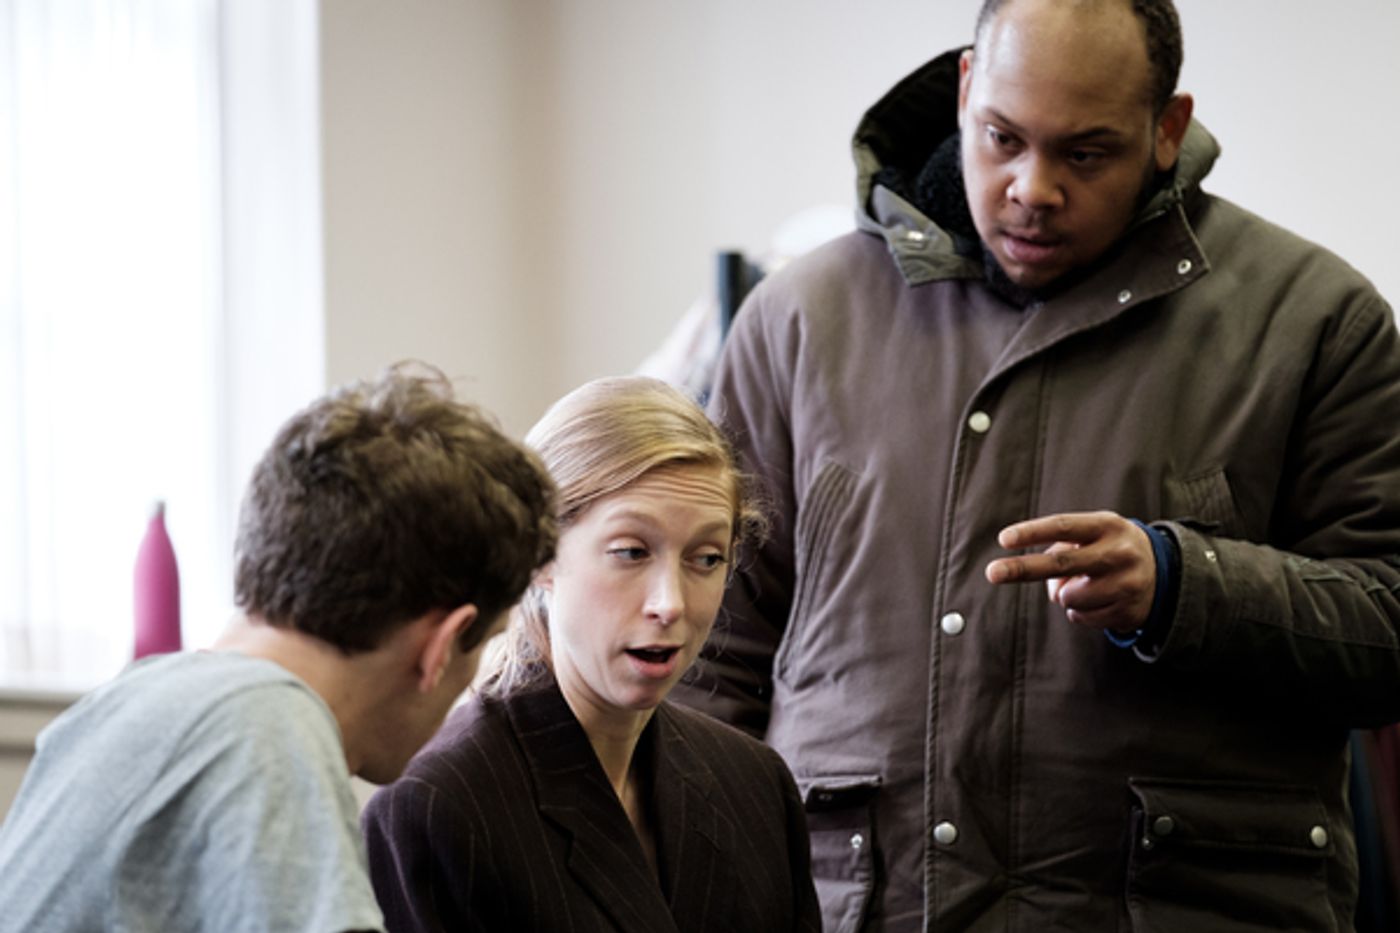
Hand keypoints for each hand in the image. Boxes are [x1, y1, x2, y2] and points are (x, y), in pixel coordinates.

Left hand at [984, 511, 1154, 632]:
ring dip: (1064, 595)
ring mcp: (1127, 584)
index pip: (1063, 527)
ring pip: (1068, 597)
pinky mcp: (1128, 611)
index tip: (1004, 539)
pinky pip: (1081, 617)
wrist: (1162, 571)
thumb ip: (1064, 550)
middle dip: (1022, 569)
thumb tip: (1051, 588)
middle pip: (1061, 564)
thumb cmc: (1110, 547)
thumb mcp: (1093, 534)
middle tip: (992, 572)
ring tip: (1085, 584)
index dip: (1032, 533)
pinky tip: (1097, 600)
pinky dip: (1079, 612)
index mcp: (1107, 525)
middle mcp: (1119, 553)